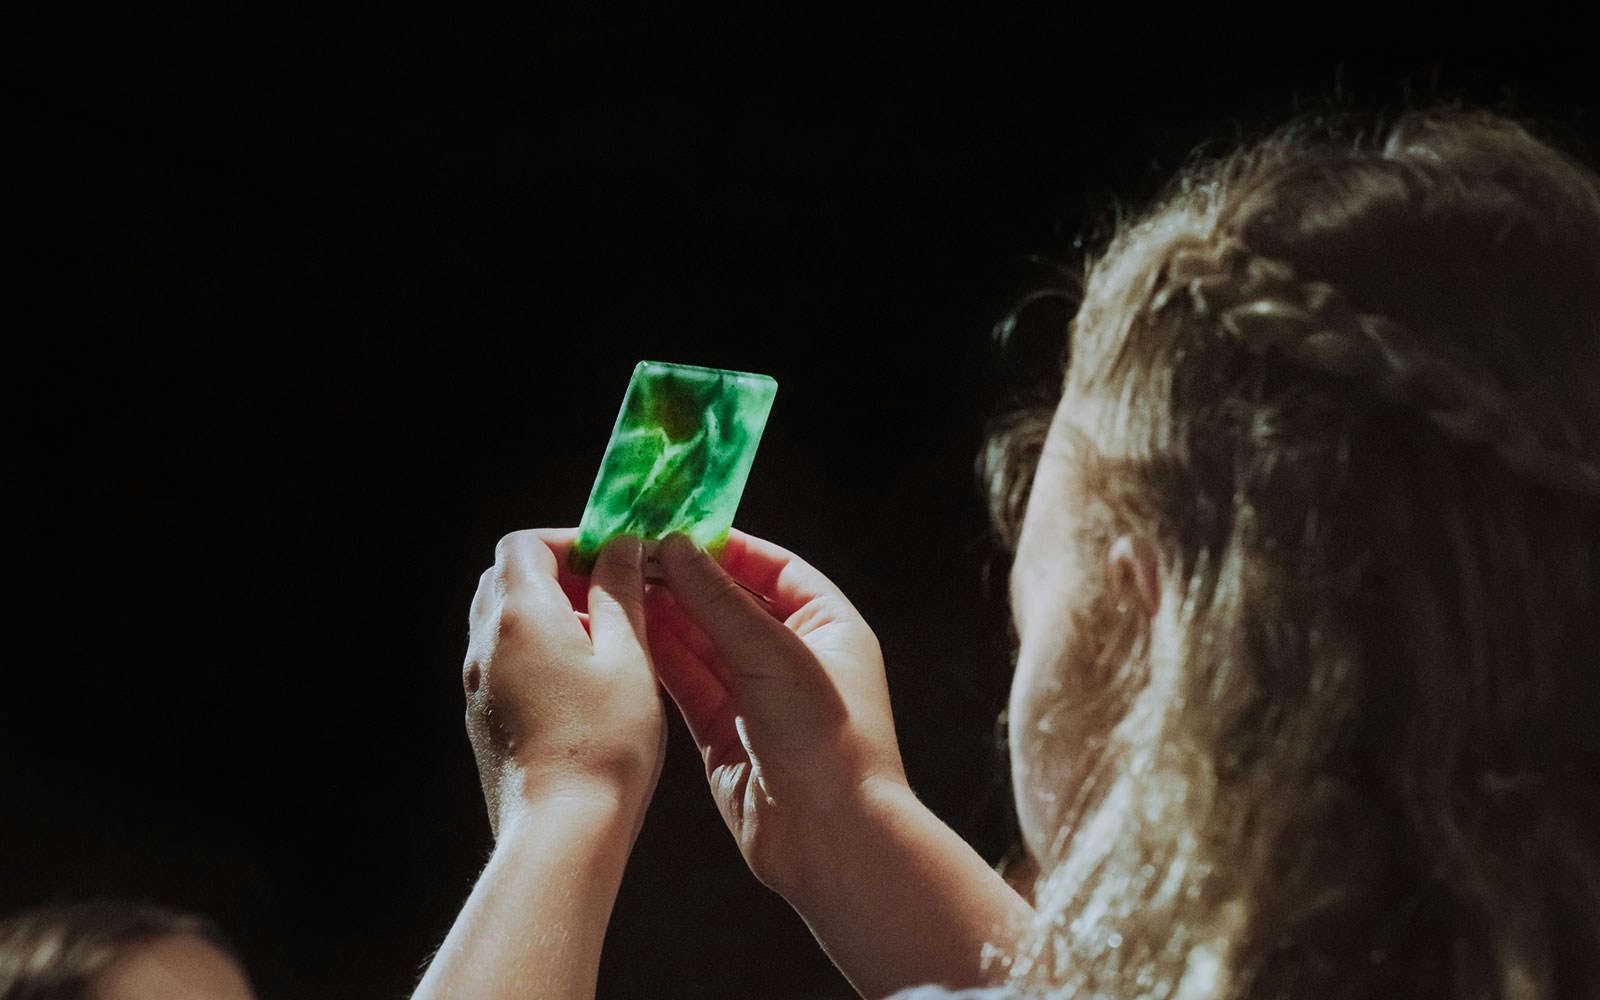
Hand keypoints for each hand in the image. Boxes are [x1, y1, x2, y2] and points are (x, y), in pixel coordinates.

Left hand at [463, 528, 666, 837]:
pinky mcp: (482, 716)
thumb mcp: (629, 657)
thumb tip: (621, 549)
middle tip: (609, 597)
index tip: (612, 560)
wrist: (561, 831)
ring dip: (545, 613)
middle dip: (556, 574)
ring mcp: (478, 682)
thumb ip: (620, 594)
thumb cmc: (603, 745)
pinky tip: (580, 685)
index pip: (524, 544)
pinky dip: (534, 651)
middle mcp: (487, 642)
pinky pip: (501, 661)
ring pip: (501, 619)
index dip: (569, 542)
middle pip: (506, 577)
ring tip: (601, 644)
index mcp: (521, 614)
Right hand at [645, 530, 907, 898]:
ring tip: (617, 589)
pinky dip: (660, 662)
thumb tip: (676, 547)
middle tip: (629, 557)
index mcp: (829, 626)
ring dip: (665, 619)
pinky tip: (626, 636)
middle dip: (684, 582)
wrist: (831, 840)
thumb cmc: (827, 739)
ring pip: (703, 645)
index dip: (723, 546)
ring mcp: (760, 699)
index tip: (671, 527)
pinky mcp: (727, 736)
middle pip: (731, 604)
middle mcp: (795, 659)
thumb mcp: (773, 654)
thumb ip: (719, 600)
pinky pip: (688, 686)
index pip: (772, 567)